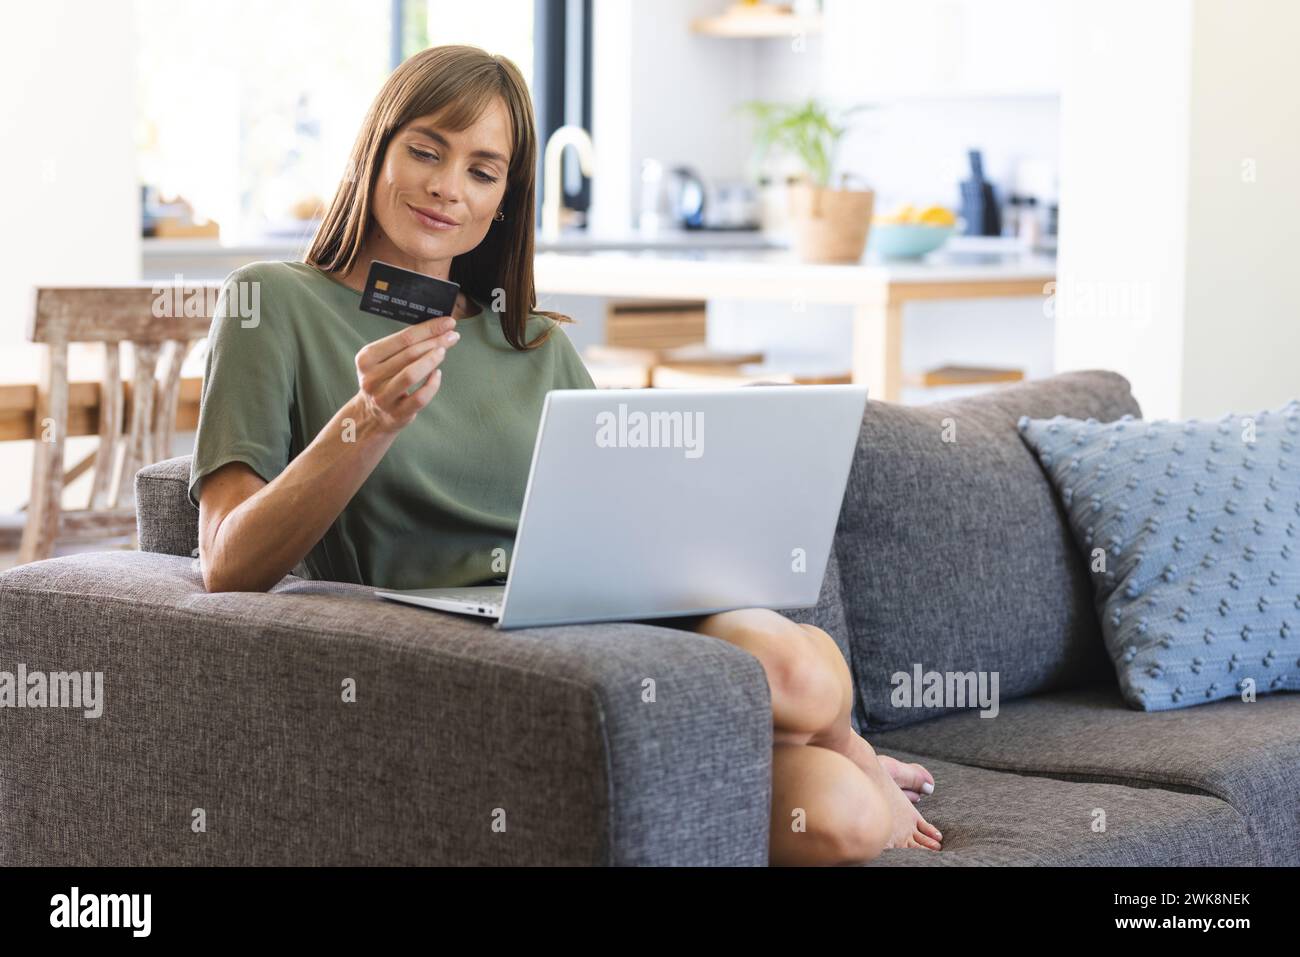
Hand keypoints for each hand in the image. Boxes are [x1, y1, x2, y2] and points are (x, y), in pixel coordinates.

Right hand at [353, 315, 459, 432]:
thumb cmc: (383, 380)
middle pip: (409, 354)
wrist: (371, 414)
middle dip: (435, 341)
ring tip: (444, 351)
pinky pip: (420, 397)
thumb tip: (436, 329)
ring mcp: (383, 396)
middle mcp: (371, 377)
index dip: (428, 329)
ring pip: (411, 375)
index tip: (447, 322)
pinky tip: (438, 375)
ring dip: (431, 360)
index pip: (403, 338)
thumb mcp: (382, 360)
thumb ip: (403, 346)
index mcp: (367, 358)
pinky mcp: (397, 413)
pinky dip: (432, 384)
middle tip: (452, 335)